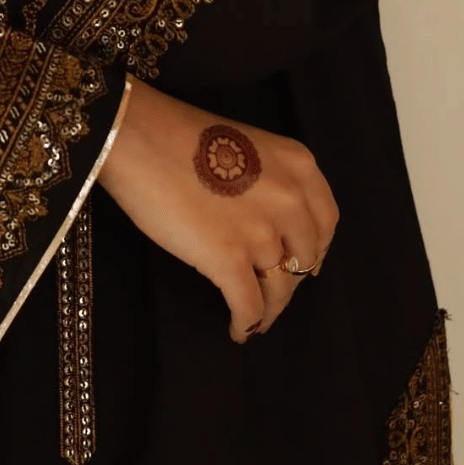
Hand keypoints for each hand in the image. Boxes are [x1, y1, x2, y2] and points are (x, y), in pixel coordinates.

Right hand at [99, 75, 339, 343]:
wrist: (138, 137)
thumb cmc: (176, 134)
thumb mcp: (245, 145)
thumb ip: (267, 181)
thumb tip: (264, 224)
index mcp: (298, 166)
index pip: (325, 221)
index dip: (316, 248)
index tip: (304, 263)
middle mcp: (291, 200)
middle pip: (304, 258)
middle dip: (290, 280)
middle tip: (271, 290)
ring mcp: (262, 233)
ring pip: (279, 289)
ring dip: (269, 309)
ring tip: (256, 320)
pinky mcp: (230, 260)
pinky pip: (249, 306)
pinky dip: (245, 324)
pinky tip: (237, 331)